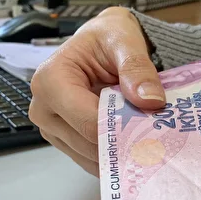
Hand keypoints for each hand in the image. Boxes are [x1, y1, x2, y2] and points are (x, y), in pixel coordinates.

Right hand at [29, 7, 164, 176]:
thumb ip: (137, 69)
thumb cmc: (107, 39)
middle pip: (89, 144)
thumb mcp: (124, 41)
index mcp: (50, 81)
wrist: (102, 44)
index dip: (123, 130)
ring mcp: (51, 128)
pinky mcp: (64, 141)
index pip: (88, 121)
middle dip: (125, 143)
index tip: (153, 132)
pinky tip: (134, 148)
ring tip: (148, 143)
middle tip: (158, 141)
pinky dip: (115, 157)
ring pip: (92, 158)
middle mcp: (43, 108)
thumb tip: (150, 101)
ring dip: (121, 154)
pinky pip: (91, 161)